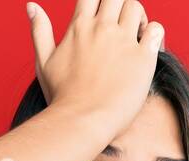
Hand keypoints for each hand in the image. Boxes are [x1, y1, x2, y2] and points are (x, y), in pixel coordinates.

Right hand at [26, 0, 163, 135]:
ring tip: (137, 32)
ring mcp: (124, 42)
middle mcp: (103, 29)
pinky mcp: (143, 58)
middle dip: (119, 4)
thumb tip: (31, 6)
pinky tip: (150, 45)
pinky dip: (155, 32)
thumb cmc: (62, 97)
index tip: (102, 14)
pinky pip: (156, 30)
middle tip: (121, 22)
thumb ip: (40, 31)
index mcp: (79, 27)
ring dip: (139, 15)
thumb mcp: (44, 61)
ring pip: (136, 7)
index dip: (98, 1)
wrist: (83, 121)